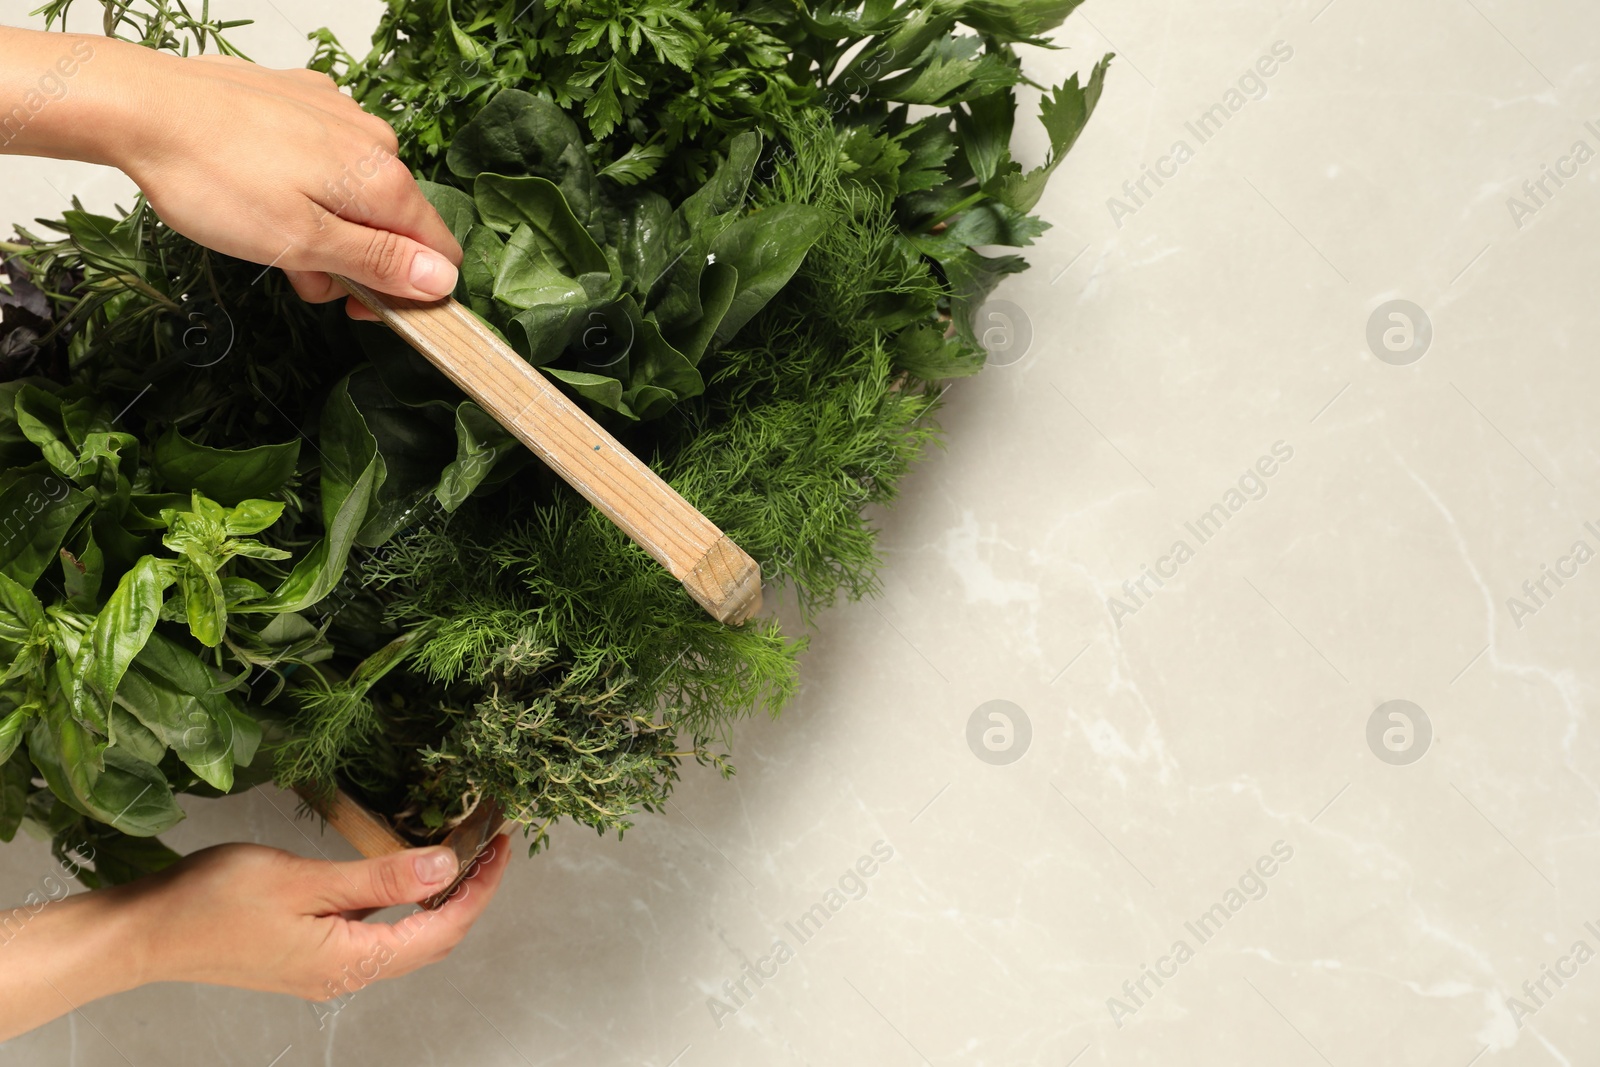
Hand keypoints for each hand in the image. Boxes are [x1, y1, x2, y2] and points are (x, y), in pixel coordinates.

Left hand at [0, 29, 461, 317]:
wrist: (142, 105)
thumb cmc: (214, 177)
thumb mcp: (301, 242)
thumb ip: (378, 263)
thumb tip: (441, 282)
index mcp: (385, 181)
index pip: (438, 253)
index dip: (407, 292)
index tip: (357, 308)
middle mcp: (376, 141)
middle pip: (394, 224)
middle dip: (353, 260)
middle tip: (291, 269)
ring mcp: (341, 114)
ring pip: (357, 193)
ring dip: (324, 225)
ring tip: (265, 231)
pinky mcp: (306, 99)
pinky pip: (329, 156)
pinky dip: (306, 183)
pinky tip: (260, 186)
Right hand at [0, 833, 510, 1041]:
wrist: (145, 934)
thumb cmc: (212, 903)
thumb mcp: (302, 880)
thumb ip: (377, 880)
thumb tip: (442, 868)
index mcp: (351, 961)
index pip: (441, 929)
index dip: (480, 888)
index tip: (501, 844)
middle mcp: (346, 974)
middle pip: (432, 938)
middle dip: (469, 891)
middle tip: (490, 841)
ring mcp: (328, 969)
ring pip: (406, 937)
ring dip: (438, 897)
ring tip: (461, 849)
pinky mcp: (311, 957)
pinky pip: (376, 933)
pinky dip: (402, 903)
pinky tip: (405, 871)